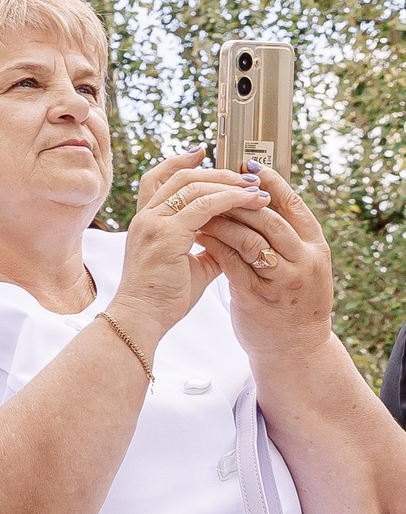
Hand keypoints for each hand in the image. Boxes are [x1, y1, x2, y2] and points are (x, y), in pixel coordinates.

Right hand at [108, 150, 263, 346]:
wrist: (143, 318)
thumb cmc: (164, 298)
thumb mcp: (191, 265)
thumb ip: (209, 246)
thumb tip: (235, 237)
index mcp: (146, 221)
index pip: (158, 178)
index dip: (180, 163)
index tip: (204, 153)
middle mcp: (146, 217)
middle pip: (180, 176)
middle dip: (217, 171)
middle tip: (247, 175)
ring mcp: (153, 223)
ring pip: (193, 185)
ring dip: (229, 183)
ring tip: (257, 188)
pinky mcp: (166, 234)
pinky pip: (204, 206)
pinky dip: (230, 199)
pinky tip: (251, 200)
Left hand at [191, 164, 335, 363]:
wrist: (293, 349)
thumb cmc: (290, 301)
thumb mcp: (298, 265)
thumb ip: (284, 238)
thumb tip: (257, 199)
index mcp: (316, 248)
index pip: (294, 205)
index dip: (272, 182)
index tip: (249, 164)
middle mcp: (304, 261)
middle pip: (269, 217)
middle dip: (238, 198)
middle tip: (214, 183)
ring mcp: (283, 279)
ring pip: (249, 238)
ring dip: (221, 220)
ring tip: (199, 208)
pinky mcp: (258, 296)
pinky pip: (231, 262)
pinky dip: (213, 245)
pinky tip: (198, 235)